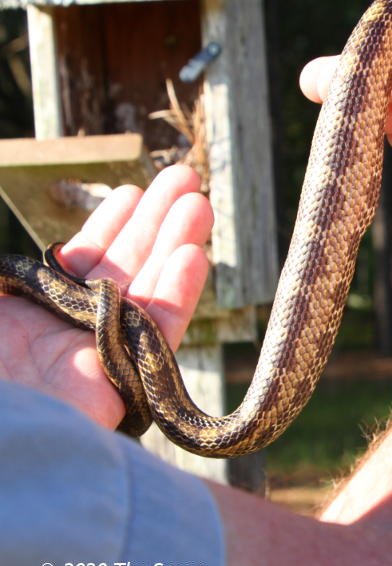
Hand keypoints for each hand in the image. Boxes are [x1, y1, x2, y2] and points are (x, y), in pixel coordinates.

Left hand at [0, 166, 212, 428]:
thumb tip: (2, 258)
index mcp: (32, 314)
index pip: (81, 262)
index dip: (109, 225)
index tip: (130, 193)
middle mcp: (72, 331)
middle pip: (126, 267)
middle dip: (155, 221)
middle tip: (184, 179)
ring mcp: (102, 356)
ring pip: (151, 291)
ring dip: (176, 244)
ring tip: (198, 201)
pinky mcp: (128, 386)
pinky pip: (161, 334)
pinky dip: (179, 294)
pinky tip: (194, 255)